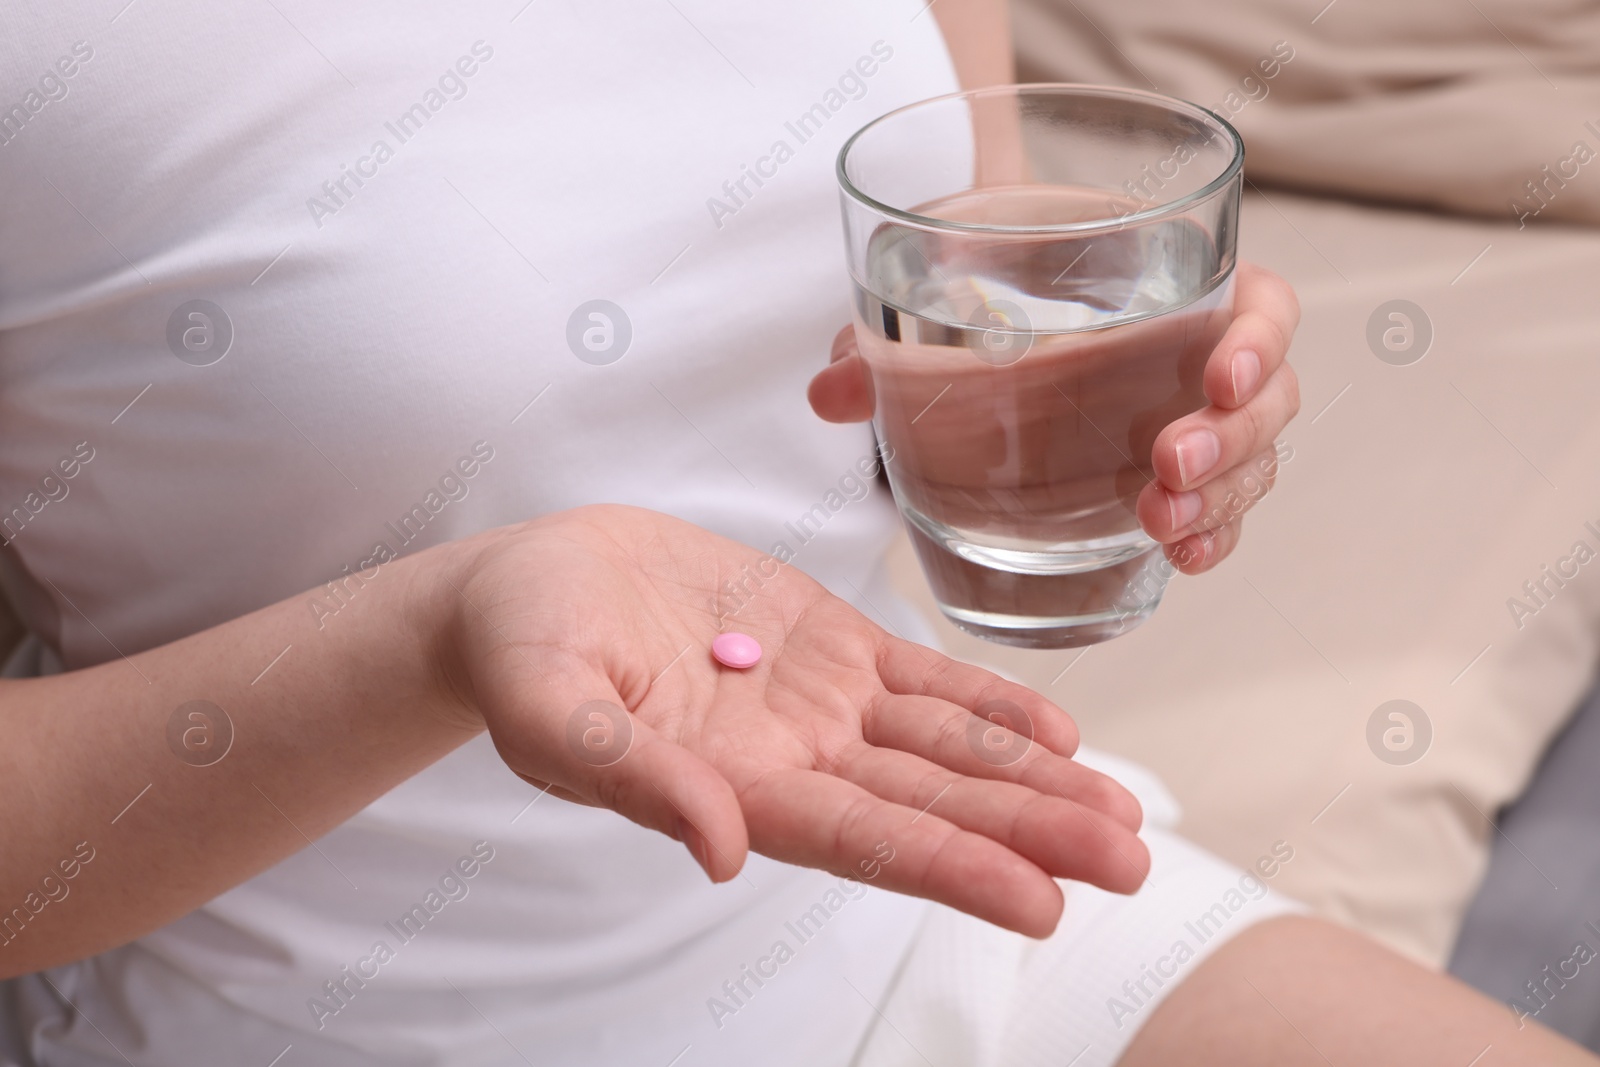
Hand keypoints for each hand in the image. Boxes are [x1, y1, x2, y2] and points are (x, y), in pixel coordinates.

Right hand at [435, 504, 1148, 937]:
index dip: (953, 867)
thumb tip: (722, 853)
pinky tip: (1057, 731)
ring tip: (1122, 812)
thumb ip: (633, 776)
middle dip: (1031, 834)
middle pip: (933, 804)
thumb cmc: (522, 649)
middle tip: (1130, 864)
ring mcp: (819, 701)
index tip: (1042, 904)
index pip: (864, 840)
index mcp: (734, 787)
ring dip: (1033, 779)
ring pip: (946, 746)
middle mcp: (795, 758)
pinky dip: (990, 702)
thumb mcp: (551, 709)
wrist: (534, 581)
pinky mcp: (828, 641)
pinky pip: (923, 677)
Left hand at [809, 260, 1300, 573]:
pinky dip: (1208, 536)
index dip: (1260, 338)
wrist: (968, 326)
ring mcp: (1191, 422)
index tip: (1220, 374)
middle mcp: (1195, 356)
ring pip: (1250, 462)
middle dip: (1231, 440)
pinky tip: (1180, 559)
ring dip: (1219, 498)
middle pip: (1268, 398)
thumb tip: (830, 393)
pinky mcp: (1172, 480)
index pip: (1260, 302)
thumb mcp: (926, 300)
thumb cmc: (971, 295)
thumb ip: (879, 345)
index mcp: (1168, 285)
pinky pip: (1218, 511)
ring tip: (1163, 526)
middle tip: (1166, 468)